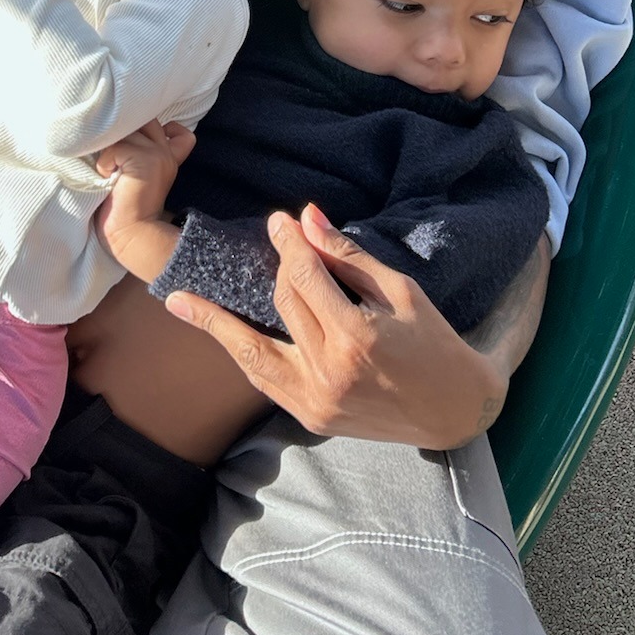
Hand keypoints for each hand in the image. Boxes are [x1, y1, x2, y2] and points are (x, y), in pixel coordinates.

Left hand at [94, 121, 195, 277]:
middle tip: (114, 159)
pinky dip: (105, 162)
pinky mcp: (145, 160)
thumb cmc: (124, 210)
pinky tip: (107, 178)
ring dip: (110, 150)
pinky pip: (115, 148)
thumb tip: (116, 134)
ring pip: (126, 133)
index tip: (135, 147)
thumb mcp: (136, 177)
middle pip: (145, 122)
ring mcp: (158, 155)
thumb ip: (138, 154)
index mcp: (168, 159)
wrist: (131, 235)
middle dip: (124, 133)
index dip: (158, 129)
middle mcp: (166, 153)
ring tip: (109, 174)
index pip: (177, 131)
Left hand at [164, 204, 507, 447]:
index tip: (279, 220)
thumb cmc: (435, 342)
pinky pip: (263, 379)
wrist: (455, 409)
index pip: (307, 279)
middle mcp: (329, 373)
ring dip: (217, 324)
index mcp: (357, 338)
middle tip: (272, 238)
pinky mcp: (309, 417)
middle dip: (276, 268)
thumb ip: (348, 257)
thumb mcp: (401, 291)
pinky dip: (240, 353)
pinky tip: (216, 332)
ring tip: (180, 302)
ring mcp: (315, 401)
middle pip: (282, 306)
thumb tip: (306, 218)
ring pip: (254, 351)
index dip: (291, 245)